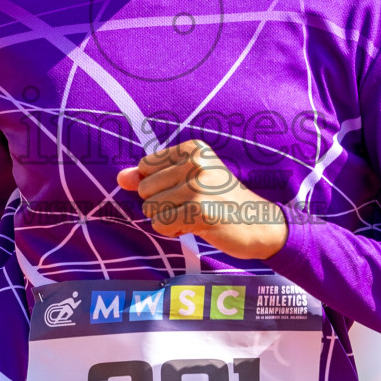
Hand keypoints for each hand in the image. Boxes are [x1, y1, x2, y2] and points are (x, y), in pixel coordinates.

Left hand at [115, 140, 288, 260]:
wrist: (259, 223)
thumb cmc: (220, 201)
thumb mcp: (187, 181)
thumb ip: (150, 176)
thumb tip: (121, 178)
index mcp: (192, 148)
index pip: (145, 167)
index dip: (159, 187)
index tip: (187, 190)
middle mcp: (196, 162)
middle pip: (145, 189)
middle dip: (162, 204)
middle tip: (192, 206)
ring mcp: (198, 186)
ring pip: (151, 209)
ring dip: (168, 220)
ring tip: (195, 216)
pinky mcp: (199, 211)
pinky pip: (161, 224)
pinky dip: (172, 231)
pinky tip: (196, 227)